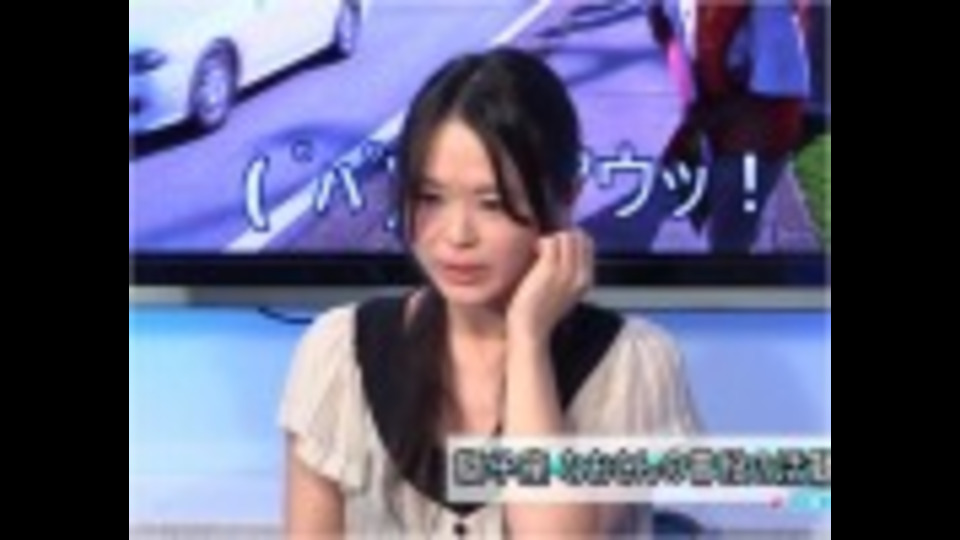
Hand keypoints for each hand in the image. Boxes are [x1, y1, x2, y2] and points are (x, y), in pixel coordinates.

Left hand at [506, 229, 593, 344]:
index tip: (556, 247)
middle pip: (579, 238)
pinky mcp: (549, 268)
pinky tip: (533, 252)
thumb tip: (563, 252)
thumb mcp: (565, 294)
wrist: (531, 330)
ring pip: (565, 237)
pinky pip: (550, 241)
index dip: (571, 240)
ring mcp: (566, 270)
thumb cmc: (542, 314)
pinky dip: (540, 242)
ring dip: (550, 239)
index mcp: (586, 280)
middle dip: (561, 237)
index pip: (588, 245)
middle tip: (546, 248)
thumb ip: (569, 275)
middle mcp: (580, 274)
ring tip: (539, 251)